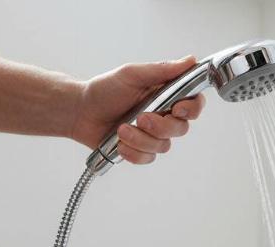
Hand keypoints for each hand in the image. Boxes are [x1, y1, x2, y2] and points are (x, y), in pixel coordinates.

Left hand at [71, 56, 206, 163]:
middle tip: (141, 118)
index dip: (191, 109)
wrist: (80, 112)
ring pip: (163, 146)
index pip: (193, 104)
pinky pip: (148, 158)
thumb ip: (162, 70)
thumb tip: (189, 60)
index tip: (177, 109)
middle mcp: (163, 115)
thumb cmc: (104, 90)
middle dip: (161, 126)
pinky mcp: (141, 150)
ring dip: (141, 139)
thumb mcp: (132, 74)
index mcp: (166, 95)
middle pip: (180, 129)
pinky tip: (120, 143)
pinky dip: (133, 152)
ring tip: (121, 129)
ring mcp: (152, 135)